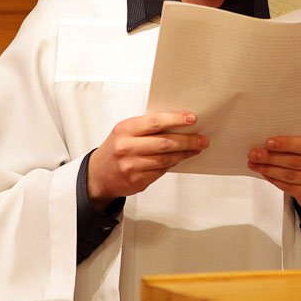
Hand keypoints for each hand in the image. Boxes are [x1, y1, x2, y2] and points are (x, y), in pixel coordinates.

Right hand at [87, 112, 208, 209]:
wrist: (98, 174)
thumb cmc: (116, 147)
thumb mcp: (126, 131)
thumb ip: (147, 127)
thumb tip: (178, 124)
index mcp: (125, 129)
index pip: (155, 122)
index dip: (176, 120)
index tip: (192, 118)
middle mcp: (127, 147)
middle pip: (164, 143)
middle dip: (187, 140)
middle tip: (202, 139)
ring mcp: (131, 166)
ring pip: (165, 159)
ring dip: (184, 154)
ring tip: (196, 149)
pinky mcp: (137, 181)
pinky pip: (161, 171)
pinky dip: (173, 164)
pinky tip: (180, 158)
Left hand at [248, 134, 300, 209]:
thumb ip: (296, 141)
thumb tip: (268, 143)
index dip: (286, 144)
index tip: (268, 143)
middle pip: (295, 161)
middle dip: (271, 157)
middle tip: (254, 154)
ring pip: (290, 176)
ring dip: (269, 169)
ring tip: (255, 164)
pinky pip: (290, 187)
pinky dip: (274, 180)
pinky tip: (265, 174)